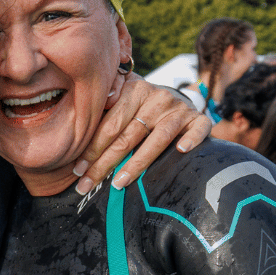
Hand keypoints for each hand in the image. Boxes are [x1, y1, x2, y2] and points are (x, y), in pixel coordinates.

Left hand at [72, 74, 211, 193]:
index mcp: (134, 90)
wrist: (176, 98)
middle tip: (88, 184)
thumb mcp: (121, 97)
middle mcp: (157, 97)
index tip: (77, 170)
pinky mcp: (198, 119)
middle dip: (104, 163)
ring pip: (158, 139)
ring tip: (118, 183)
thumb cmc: (139, 106)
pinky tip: (182, 151)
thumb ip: (104, 104)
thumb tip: (89, 112)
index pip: (110, 124)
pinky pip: (198, 129)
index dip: (92, 149)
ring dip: (137, 164)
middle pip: (129, 135)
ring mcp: (179, 109)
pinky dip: (191, 139)